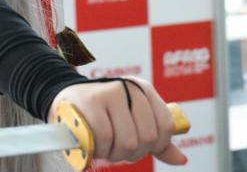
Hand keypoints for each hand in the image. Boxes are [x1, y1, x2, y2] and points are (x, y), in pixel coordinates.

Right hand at [47, 78, 186, 165]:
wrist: (65, 100)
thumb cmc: (102, 115)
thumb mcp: (132, 122)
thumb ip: (156, 140)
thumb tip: (181, 159)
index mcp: (144, 89)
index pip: (166, 126)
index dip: (154, 145)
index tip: (139, 146)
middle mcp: (130, 87)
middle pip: (146, 138)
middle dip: (131, 152)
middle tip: (116, 147)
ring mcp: (111, 91)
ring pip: (127, 141)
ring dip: (114, 153)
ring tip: (104, 145)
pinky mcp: (92, 101)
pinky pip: (105, 138)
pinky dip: (100, 149)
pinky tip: (93, 143)